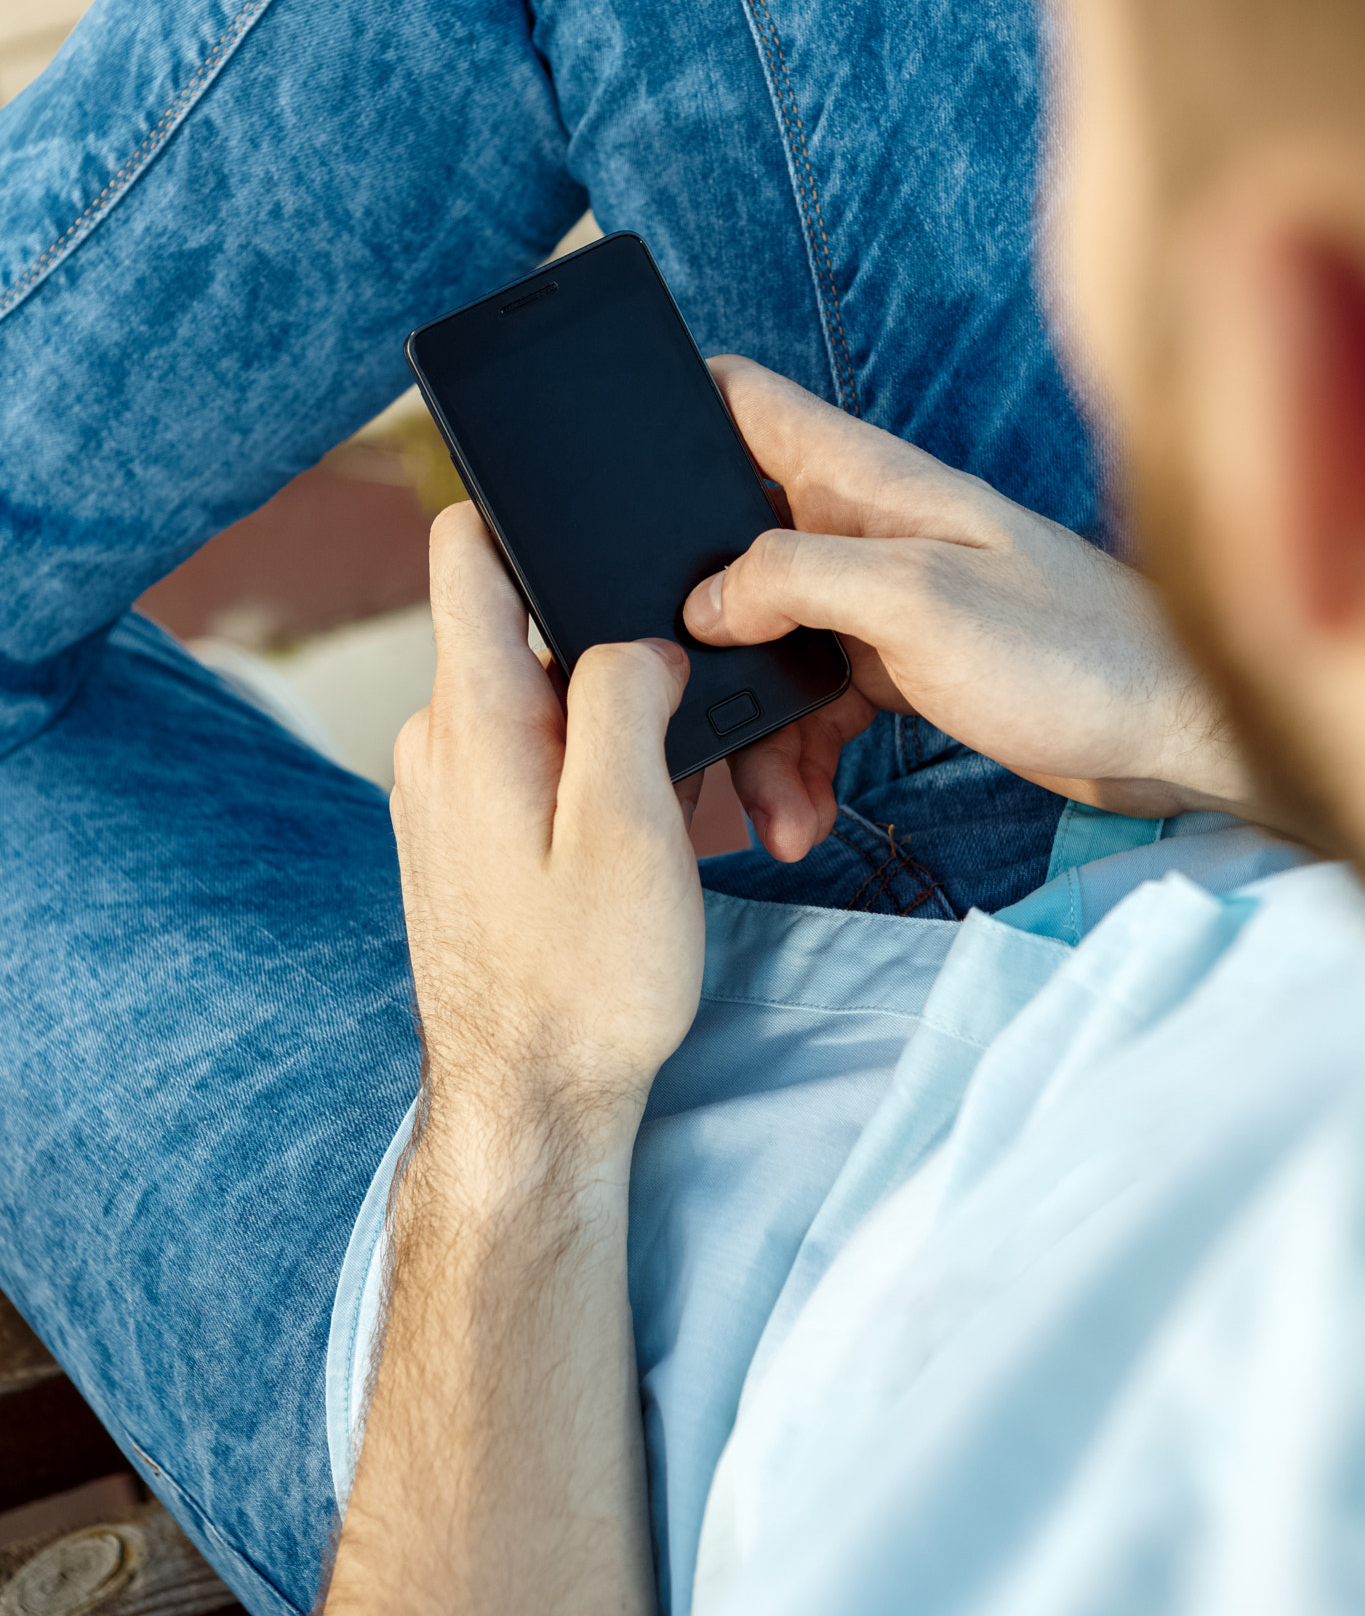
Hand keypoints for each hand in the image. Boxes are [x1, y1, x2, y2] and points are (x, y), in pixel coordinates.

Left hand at [391, 502, 704, 1151]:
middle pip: (527, 634)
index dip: (530, 513)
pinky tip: (637, 850)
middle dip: (614, 665)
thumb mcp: (632, 824)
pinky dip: (589, 786)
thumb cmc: (586, 980)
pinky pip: (532, 770)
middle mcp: (437, 742)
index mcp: (470, 717)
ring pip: (540, 710)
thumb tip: (633, 638)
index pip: (466, 548)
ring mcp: (444, 793)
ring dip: (611, 740)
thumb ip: (625, 699)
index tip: (603, 524)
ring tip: (670, 819)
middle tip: (687, 740)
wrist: (532, 1102)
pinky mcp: (462, 837)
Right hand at [684, 357, 1256, 859]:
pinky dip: (798, 762)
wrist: (1167, 735)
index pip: (743, 405)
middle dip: (691, 633)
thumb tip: (703, 599)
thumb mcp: (916, 601)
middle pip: (728, 556)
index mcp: (862, 482)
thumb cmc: (1071, 648)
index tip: (603, 471)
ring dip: (753, 731)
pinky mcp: (895, 667)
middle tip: (670, 704)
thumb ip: (796, 579)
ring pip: (765, 651)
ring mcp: (876, 602)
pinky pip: (812, 708)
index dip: (669, 413)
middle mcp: (859, 531)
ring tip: (766, 808)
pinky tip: (800, 814)